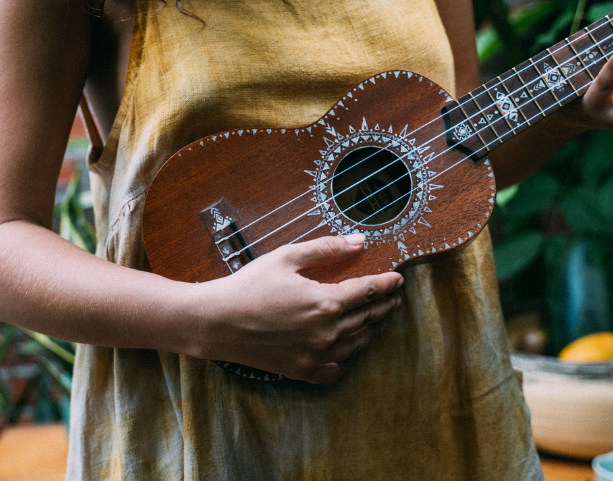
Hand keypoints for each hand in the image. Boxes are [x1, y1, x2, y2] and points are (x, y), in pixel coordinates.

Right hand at [190, 234, 403, 383]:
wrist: (215, 322)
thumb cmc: (248, 285)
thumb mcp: (286, 258)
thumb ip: (326, 249)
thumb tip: (359, 241)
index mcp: (325, 302)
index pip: (368, 291)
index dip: (386, 284)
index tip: (397, 278)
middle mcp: (326, 333)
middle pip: (367, 318)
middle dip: (384, 305)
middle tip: (393, 297)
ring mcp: (315, 355)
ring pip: (356, 344)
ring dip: (371, 329)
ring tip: (377, 318)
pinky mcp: (301, 371)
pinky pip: (335, 369)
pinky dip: (347, 358)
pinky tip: (349, 349)